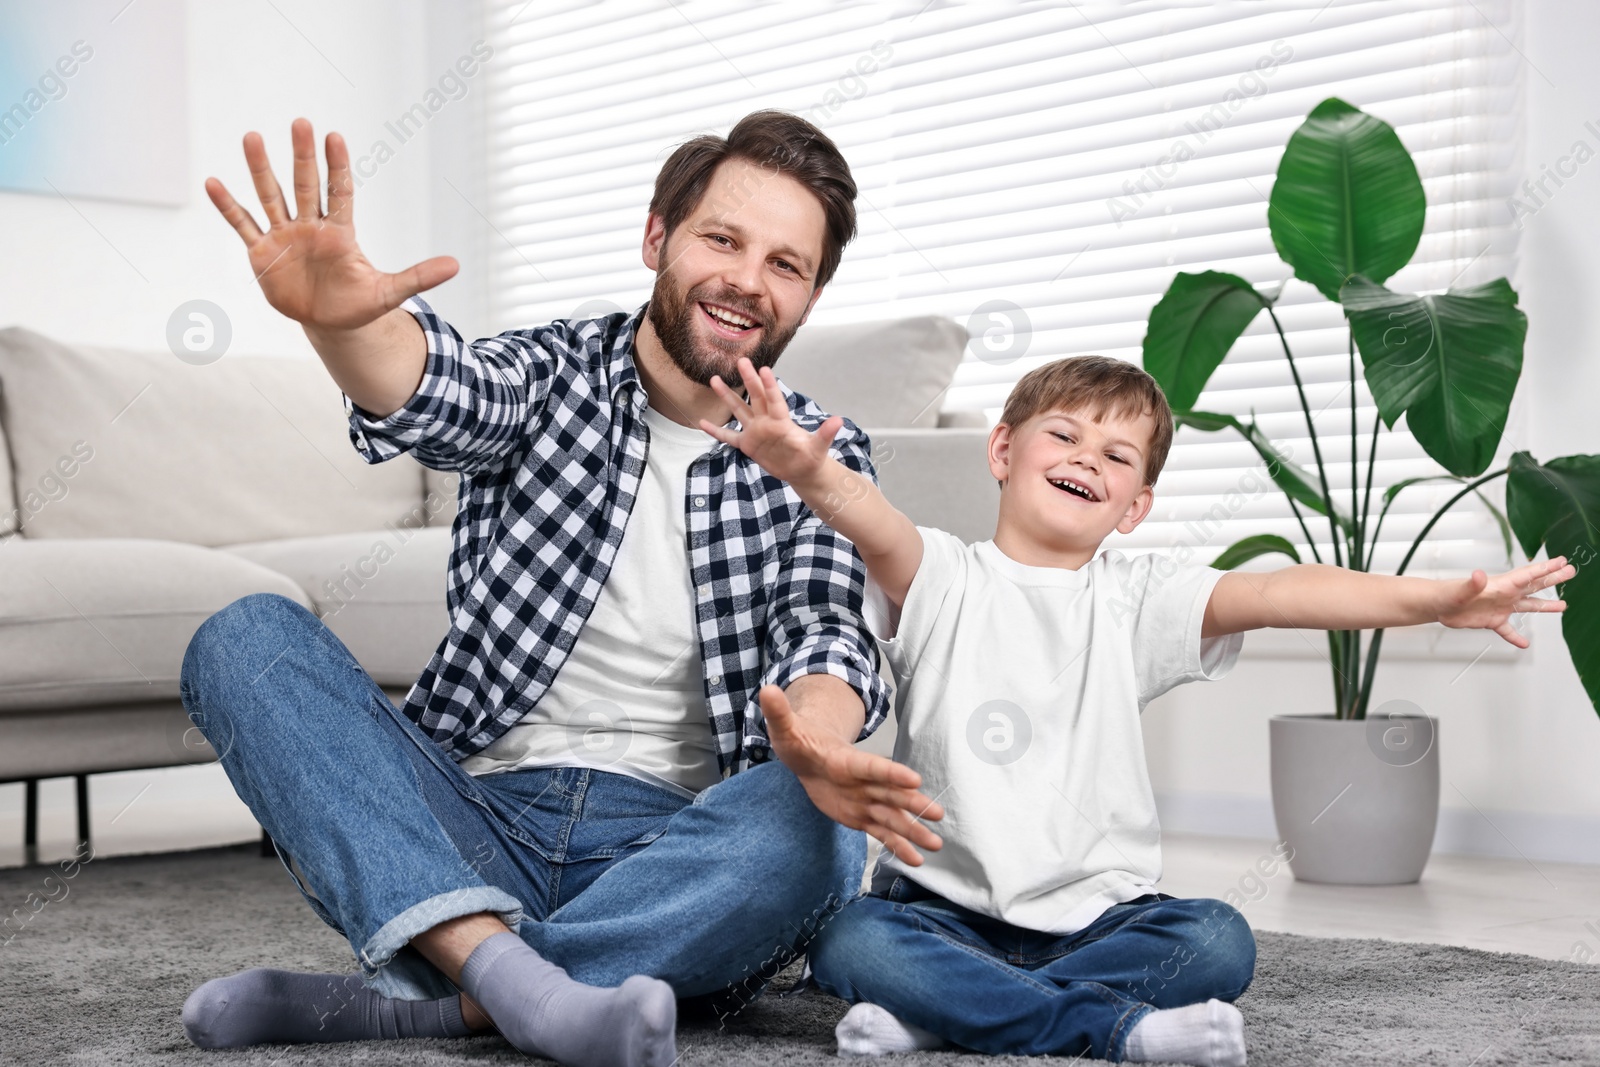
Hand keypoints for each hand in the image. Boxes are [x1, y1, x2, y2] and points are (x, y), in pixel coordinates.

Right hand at [205, 118, 457, 330]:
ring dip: (260, 169)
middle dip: (302, 156)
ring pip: (271, 195)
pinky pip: (243, 224)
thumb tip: (456, 265)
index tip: (334, 137)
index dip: (337, 166)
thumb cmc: (359, 304)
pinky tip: (213, 182)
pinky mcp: (262, 252)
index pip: (339, 191)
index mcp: (340, 233)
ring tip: (252, 137)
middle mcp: (311, 226)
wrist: (329, 322)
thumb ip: (418, 277)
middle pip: (305, 185)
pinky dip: (228, 206)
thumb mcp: (389, 293)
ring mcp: (284, 236)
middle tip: (301, 122)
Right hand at [699, 357, 842, 485]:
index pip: (774, 400)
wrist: (802, 470)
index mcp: (782, 421)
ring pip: (738, 410)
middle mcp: (766, 422)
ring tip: (714, 380)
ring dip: (727, 396)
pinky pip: (728, 436)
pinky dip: (715, 431)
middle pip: (755, 397)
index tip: (764, 369)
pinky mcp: (748, 445)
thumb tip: (839, 420)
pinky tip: (701, 422)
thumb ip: (825, 434)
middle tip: (741, 361)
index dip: (769, 386)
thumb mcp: (818, 447)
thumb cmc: (811, 457)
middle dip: (748, 380)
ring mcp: (755, 432)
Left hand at [757, 683, 943, 865]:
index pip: (873, 766)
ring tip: (936, 845)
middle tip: (938, 814)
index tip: (916, 780)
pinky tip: (915, 860)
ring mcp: (865, 800)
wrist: (806, 755)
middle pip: (892, 794)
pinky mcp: (860, 816)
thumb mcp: (785, 728)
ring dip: (913, 830)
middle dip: (915, 804)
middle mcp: (864, 781)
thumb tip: (767, 691)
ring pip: (892, 817)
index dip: (892, 773)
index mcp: (849, 761)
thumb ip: (779, 713)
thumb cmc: (799, 739)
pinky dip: (898, 847)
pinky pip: (882, 833)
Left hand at [1436, 556, 1574, 647]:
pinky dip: (1516, 637)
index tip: (1562, 561)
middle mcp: (1504, 595)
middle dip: (1552, 579)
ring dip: (1544, 605)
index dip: (1546, 568)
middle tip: (1570, 571)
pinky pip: (1508, 630)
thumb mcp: (1460, 590)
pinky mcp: (1491, 621)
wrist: (1435, 606)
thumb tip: (1479, 575)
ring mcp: (1499, 608)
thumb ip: (1472, 584)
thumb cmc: (1446, 594)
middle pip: (1534, 586)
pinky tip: (1525, 644)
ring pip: (1527, 606)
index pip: (1528, 575)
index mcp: (1501, 585)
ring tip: (1562, 605)